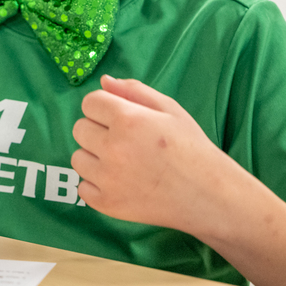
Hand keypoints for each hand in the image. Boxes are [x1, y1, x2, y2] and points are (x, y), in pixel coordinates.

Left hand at [71, 75, 228, 233]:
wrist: (207, 195)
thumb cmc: (190, 148)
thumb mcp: (169, 109)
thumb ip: (134, 91)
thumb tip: (104, 81)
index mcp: (127, 120)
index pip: (89, 103)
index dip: (104, 107)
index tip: (120, 118)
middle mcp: (113, 148)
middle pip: (79, 129)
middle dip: (97, 130)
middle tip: (125, 141)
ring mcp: (108, 179)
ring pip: (77, 158)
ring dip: (94, 158)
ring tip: (123, 162)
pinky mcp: (106, 204)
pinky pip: (83, 187)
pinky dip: (97, 184)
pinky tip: (121, 182)